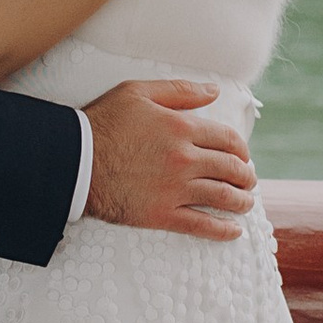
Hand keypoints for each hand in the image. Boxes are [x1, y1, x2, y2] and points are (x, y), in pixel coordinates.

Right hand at [83, 80, 257, 241]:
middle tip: (248, 180)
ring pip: (222, 197)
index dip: (241, 149)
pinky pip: (201, 225)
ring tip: (246, 203)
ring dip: (241, 201)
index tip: (243, 156)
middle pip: (231, 169)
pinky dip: (222, 229)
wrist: (75, 161)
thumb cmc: (103, 123)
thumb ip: (180, 91)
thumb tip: (214, 91)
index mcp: (182, 128)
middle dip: (245, 176)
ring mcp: (175, 189)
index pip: (228, 140)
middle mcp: (185, 159)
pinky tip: (233, 231)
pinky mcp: (162, 214)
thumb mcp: (138, 92)